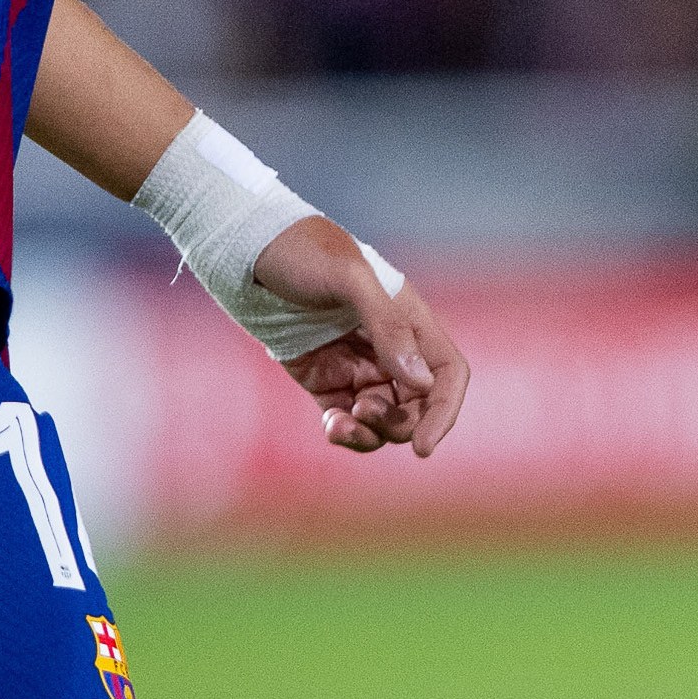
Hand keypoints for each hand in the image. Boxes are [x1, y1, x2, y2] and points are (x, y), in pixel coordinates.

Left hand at [251, 214, 472, 456]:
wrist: (251, 252)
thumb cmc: (303, 252)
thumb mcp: (349, 278)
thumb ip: (388, 326)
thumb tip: (421, 382)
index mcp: (409, 320)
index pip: (446, 373)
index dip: (444, 411)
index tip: (423, 447)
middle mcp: (390, 348)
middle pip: (418, 405)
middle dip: (400, 424)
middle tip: (364, 414)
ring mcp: (357, 366)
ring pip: (383, 419)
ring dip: (370, 433)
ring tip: (338, 425)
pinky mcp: (325, 380)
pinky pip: (348, 419)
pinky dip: (345, 432)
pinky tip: (330, 426)